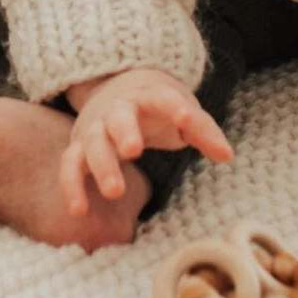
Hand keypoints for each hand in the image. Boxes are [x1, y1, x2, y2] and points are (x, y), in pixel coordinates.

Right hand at [60, 67, 232, 214]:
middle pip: (119, 118)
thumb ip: (204, 132)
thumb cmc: (157, 108)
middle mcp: (117, 110)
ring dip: (102, 165)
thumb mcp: (182, 112)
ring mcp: (95, 128)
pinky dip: (71, 185)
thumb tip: (227, 156)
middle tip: (133, 150)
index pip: (162, 99)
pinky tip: (79, 210)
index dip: (175, 108)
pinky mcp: (79, 148)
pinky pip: (70, 165)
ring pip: (93, 143)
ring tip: (116, 191)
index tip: (185, 118)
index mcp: (148, 96)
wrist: (116, 87)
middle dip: (125, 132)